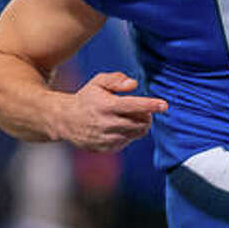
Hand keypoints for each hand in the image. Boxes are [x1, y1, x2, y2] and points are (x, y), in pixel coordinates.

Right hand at [52, 72, 167, 151]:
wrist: (64, 120)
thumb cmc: (87, 98)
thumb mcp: (98, 82)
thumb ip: (116, 79)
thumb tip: (133, 84)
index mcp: (105, 105)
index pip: (133, 106)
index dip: (150, 105)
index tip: (164, 105)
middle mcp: (105, 123)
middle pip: (139, 122)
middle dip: (147, 116)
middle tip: (144, 111)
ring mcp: (105, 138)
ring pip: (135, 134)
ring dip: (140, 126)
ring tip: (133, 117)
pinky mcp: (104, 148)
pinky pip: (127, 142)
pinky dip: (129, 134)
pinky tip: (120, 127)